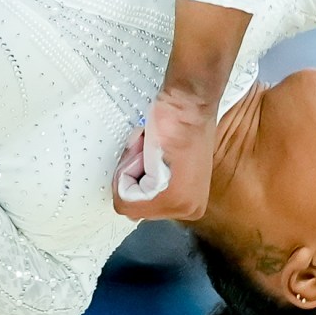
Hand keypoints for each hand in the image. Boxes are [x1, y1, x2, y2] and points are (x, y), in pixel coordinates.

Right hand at [112, 86, 215, 222]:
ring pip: (126, 200)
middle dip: (131, 174)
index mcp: (190, 205)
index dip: (134, 177)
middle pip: (132, 206)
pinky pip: (124, 195)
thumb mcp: (167, 162)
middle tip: (149, 150)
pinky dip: (127, 167)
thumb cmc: (179, 122)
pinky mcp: (168, 196)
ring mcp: (180, 206)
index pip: (139, 207)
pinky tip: (149, 150)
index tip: (150, 155)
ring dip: (130, 168)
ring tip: (150, 149)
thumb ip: (154, 184)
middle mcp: (188, 211)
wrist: (189, 103)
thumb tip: (131, 197)